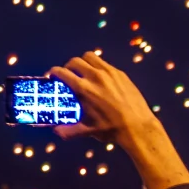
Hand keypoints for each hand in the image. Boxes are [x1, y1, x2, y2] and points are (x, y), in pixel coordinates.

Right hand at [50, 52, 188, 188]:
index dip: (53, 72)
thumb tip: (56, 131)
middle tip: (68, 75)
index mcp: (84, 89)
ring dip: (83, 62)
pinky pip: (104, 63)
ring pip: (90, 57)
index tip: (51, 76)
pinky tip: (100, 79)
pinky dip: (97, 67)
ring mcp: (109, 72)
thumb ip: (69, 130)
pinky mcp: (120, 73)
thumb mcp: (88, 130)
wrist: (138, 126)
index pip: (62, 72)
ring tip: (83, 72)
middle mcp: (95, 76)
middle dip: (67, 66)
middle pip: (74, 61)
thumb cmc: (111, 129)